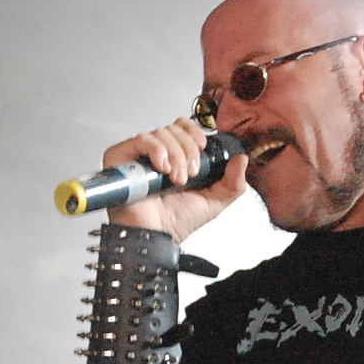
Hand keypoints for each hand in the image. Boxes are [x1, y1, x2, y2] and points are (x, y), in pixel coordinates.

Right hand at [102, 117, 248, 242]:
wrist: (157, 236)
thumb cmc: (177, 223)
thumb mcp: (215, 202)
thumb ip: (233, 182)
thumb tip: (242, 159)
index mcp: (175, 158)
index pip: (183, 127)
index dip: (195, 133)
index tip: (202, 149)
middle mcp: (156, 154)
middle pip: (174, 128)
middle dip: (188, 149)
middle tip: (190, 174)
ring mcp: (138, 155)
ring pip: (161, 132)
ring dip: (176, 154)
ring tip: (176, 179)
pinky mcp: (121, 157)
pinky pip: (142, 139)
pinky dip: (158, 151)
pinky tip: (162, 169)